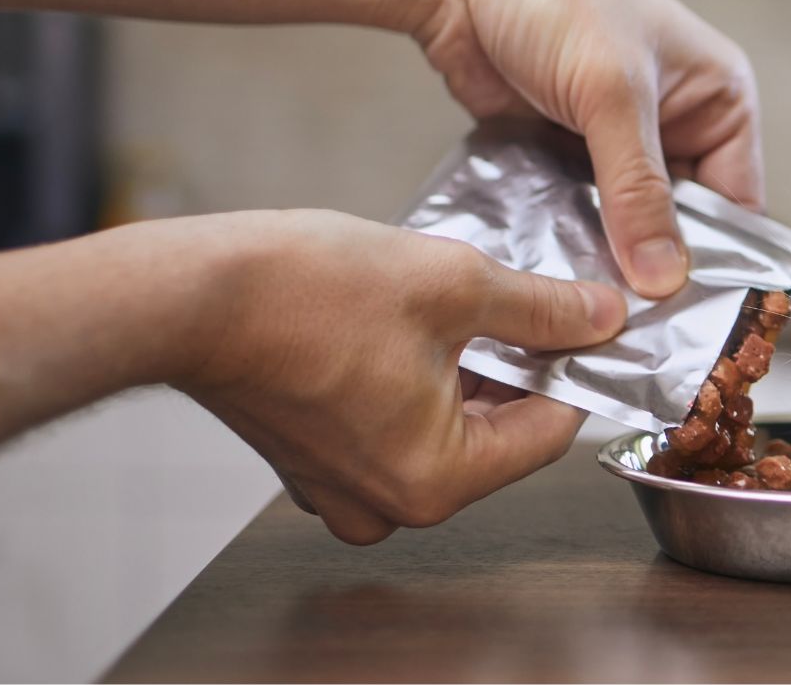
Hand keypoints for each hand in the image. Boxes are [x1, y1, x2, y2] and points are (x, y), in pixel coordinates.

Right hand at [171, 209, 624, 544]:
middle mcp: (389, 504)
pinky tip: (408, 321)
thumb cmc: (308, 294)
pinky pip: (389, 424)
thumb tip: (602, 316)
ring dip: (464, 367)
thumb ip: (543, 311)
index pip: (548, 431)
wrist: (188, 294)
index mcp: (436, 480)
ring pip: (443, 426)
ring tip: (461, 301)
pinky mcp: (309, 458)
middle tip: (528, 300)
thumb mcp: (457, 285)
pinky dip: (412, 377)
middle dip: (515, 365)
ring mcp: (341, 487)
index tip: (587, 322)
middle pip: (494, 433)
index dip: (574, 368)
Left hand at [407, 0, 762, 297]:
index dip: (718, 262)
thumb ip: (638, 190)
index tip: (690, 323)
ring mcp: (615, 145)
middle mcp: (676, 127)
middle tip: (635, 333)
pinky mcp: (562, 157)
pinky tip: (549, 282)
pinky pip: (575, 218)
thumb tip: (664, 277)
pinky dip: (564, 246)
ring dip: (605, 262)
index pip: (738, 205)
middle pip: (682, 227)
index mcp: (718, 100)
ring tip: (589, 317)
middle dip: (656, 271)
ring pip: (624, 229)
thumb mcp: (611, 93)